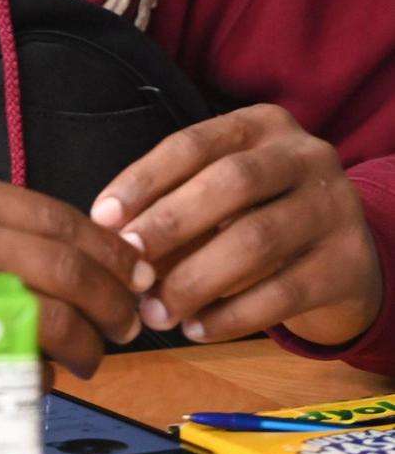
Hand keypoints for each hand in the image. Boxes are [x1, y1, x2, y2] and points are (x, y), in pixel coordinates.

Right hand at [0, 162, 148, 409]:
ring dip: (89, 338)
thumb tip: (51, 253)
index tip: (127, 268)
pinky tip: (42, 373)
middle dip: (112, 294)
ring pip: (55, 308)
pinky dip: (47, 368)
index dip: (104, 247)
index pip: (54, 213)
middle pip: (66, 259)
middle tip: (129, 317)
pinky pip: (21, 354)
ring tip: (94, 353)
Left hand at [90, 104, 381, 347]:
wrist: (346, 255)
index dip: (144, 179)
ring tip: (156, 312)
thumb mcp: (223, 194)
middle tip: (129, 266)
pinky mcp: (349, 264)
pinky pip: (283, 293)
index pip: (193, 143)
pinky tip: (197, 329)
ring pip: (256, 241)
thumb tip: (114, 238)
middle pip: (229, 183)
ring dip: (195, 280)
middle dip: (170, 225)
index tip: (103, 217)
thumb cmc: (261, 214)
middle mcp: (305, 155)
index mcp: (262, 124)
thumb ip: (175, 205)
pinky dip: (231, 315)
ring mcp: (335, 207)